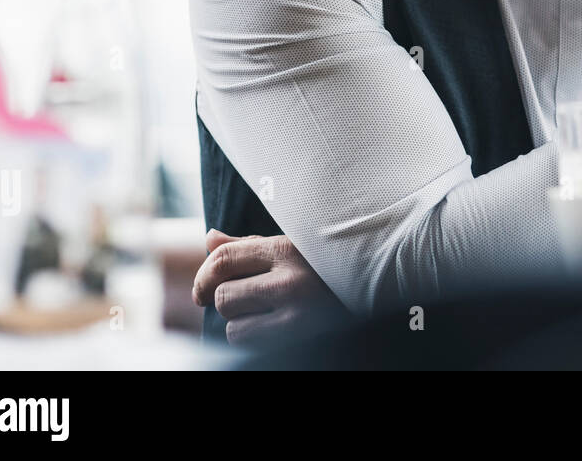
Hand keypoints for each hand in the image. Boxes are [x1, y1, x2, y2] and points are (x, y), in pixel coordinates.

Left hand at [192, 229, 347, 346]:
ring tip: (260, 313)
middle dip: (222, 301)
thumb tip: (209, 238)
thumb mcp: (294, 244)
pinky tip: (270, 326)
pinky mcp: (300, 336)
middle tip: (237, 300)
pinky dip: (252, 337)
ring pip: (234, 327)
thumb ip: (249, 244)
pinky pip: (251, 343)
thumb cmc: (329, 260)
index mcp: (287, 249)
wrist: (379, 276)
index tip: (202, 288)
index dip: (203, 276)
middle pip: (223, 296)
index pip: (224, 259)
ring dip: (239, 323)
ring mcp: (297, 313)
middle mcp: (291, 280)